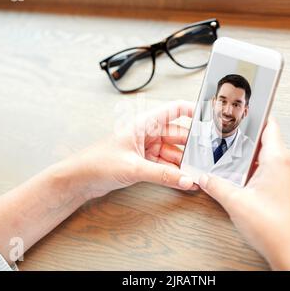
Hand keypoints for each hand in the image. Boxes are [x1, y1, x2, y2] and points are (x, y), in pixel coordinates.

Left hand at [62, 100, 197, 198]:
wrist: (79, 179)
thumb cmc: (98, 163)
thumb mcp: (134, 167)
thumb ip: (162, 175)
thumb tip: (186, 180)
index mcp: (144, 124)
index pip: (174, 110)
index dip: (193, 111)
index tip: (210, 118)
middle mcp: (147, 134)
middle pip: (177, 135)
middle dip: (192, 146)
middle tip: (208, 156)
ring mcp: (145, 149)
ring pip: (172, 152)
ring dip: (183, 163)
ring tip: (198, 173)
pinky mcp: (142, 163)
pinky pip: (164, 165)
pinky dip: (173, 173)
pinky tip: (184, 180)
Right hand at [198, 118, 289, 269]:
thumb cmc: (274, 227)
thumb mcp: (235, 201)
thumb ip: (215, 185)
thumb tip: (203, 176)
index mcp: (278, 160)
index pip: (269, 125)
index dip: (255, 115)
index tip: (240, 109)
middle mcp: (286, 165)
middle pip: (265, 138)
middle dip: (245, 135)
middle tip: (227, 132)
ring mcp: (286, 177)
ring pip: (266, 155)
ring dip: (248, 154)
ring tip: (229, 153)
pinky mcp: (283, 188)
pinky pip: (268, 169)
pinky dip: (253, 167)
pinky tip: (238, 174)